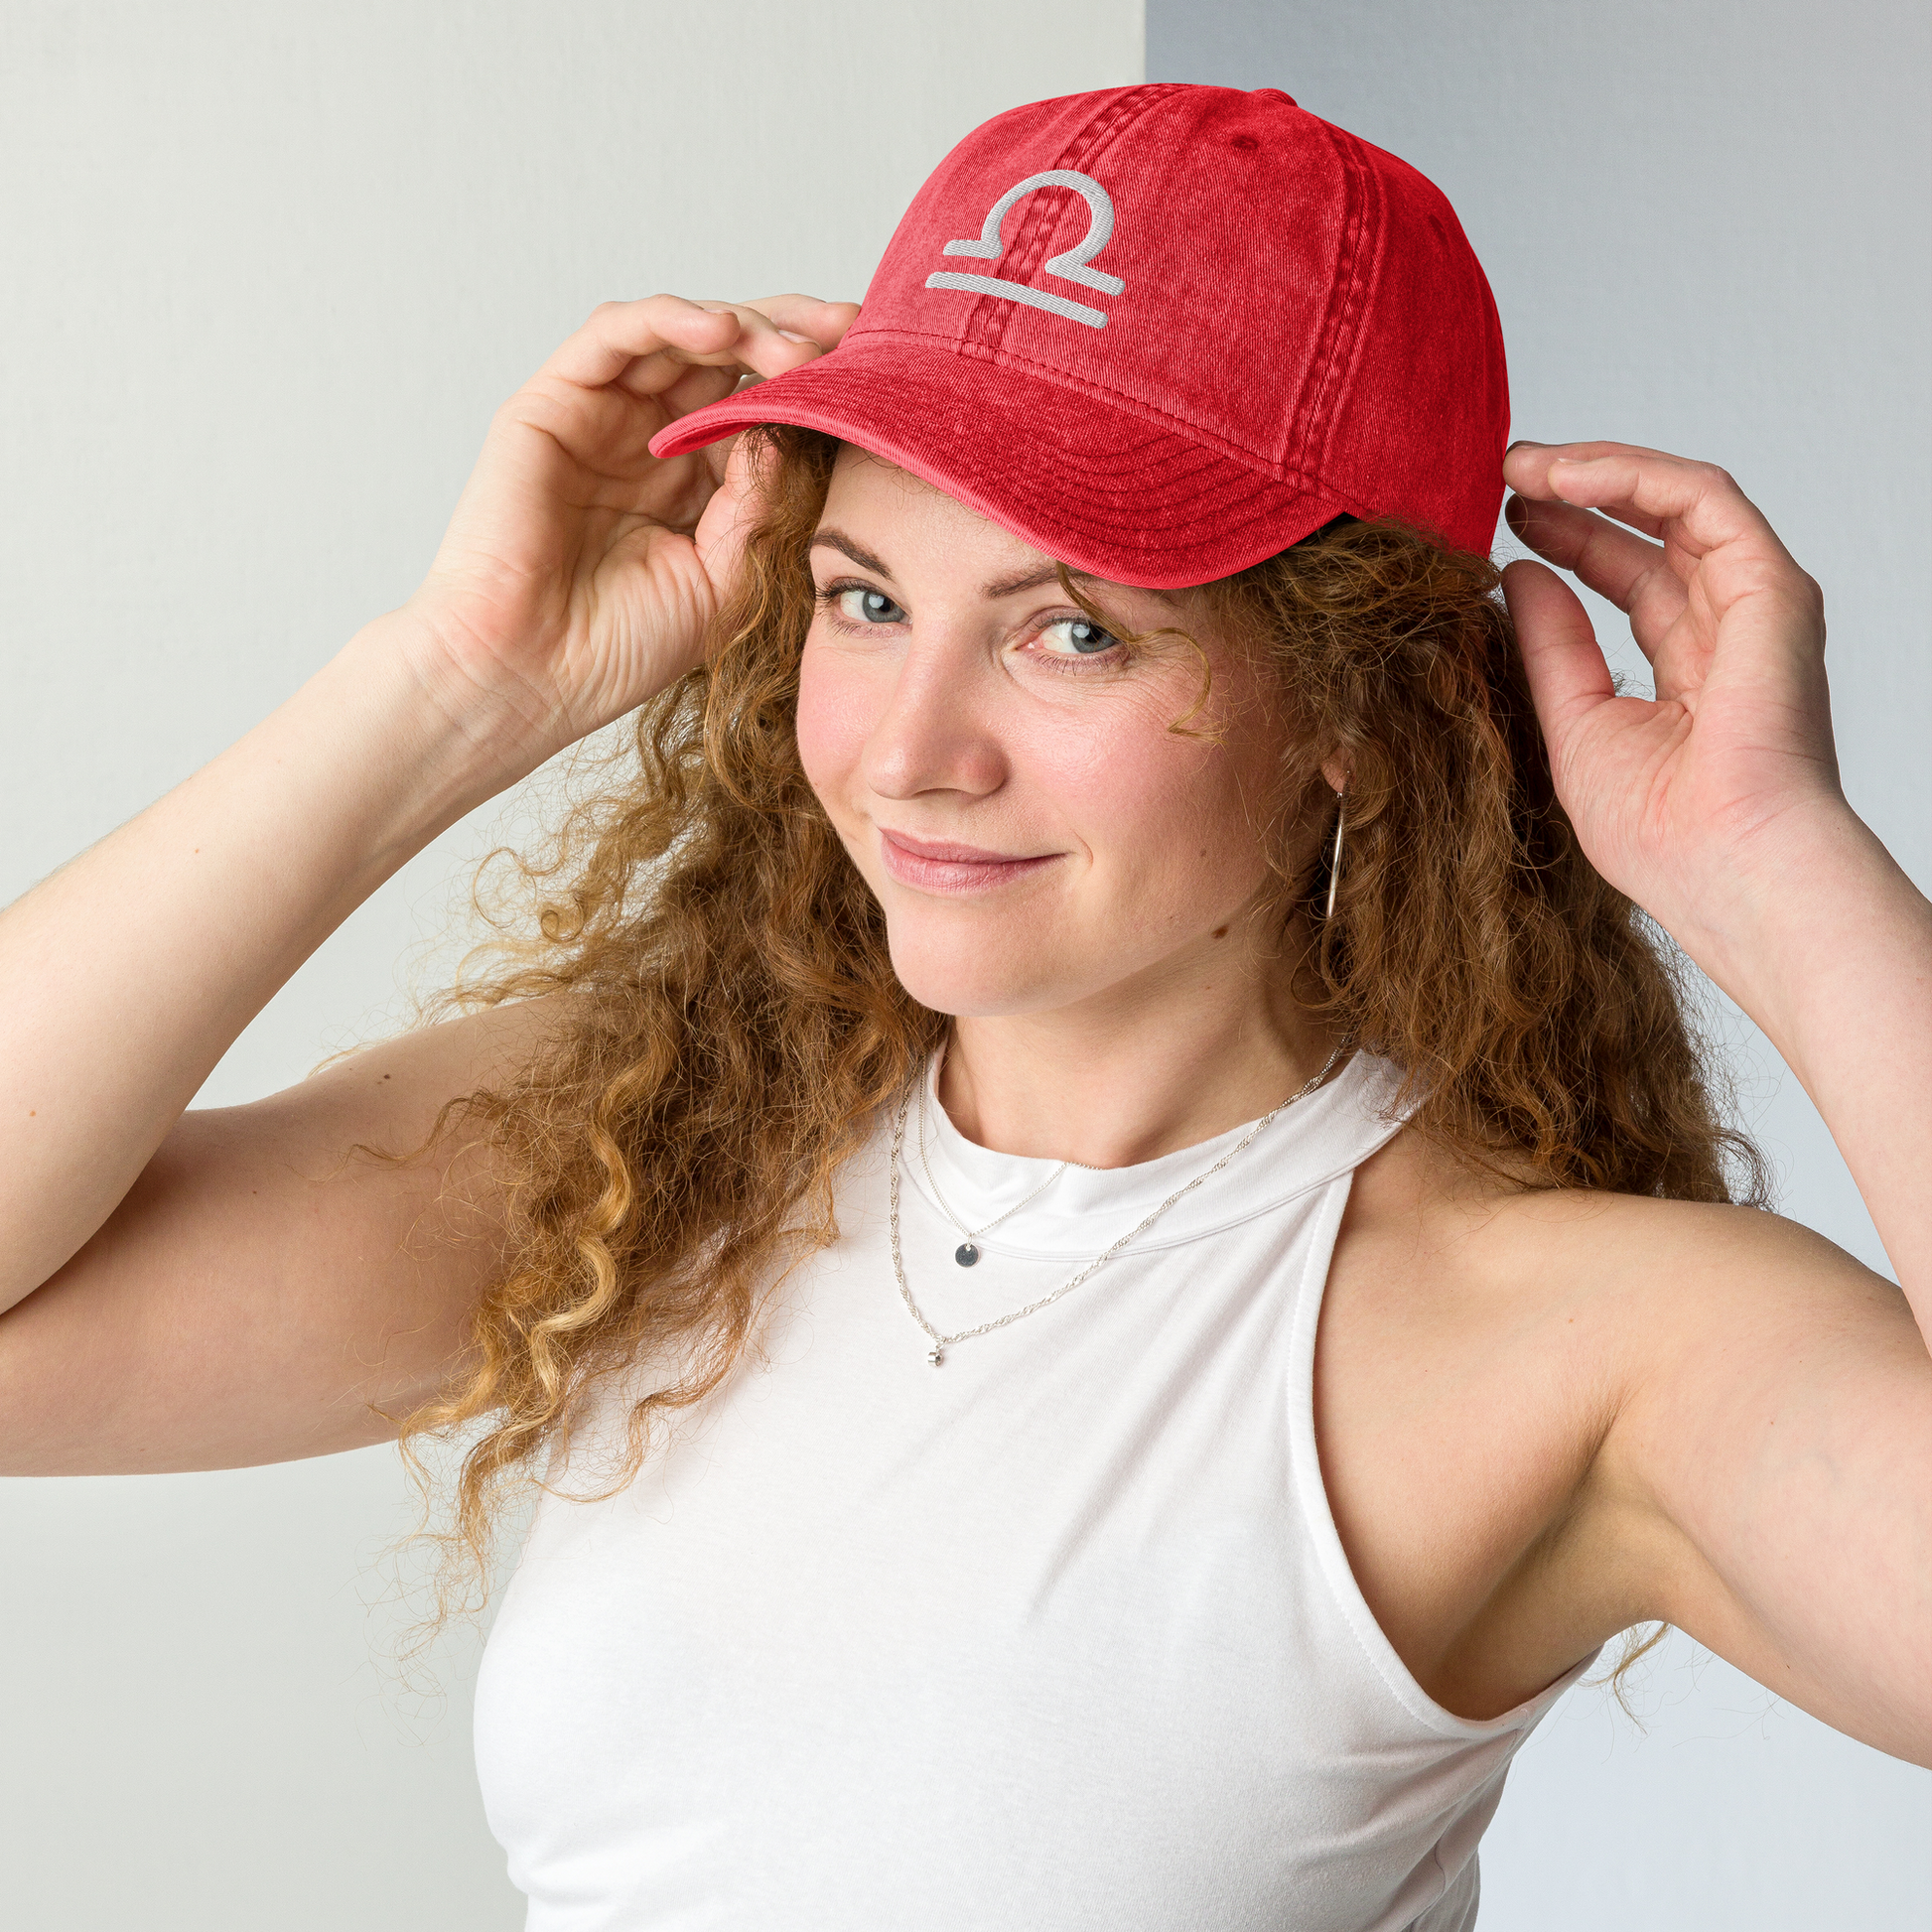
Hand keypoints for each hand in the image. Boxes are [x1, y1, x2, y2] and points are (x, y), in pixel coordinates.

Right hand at [396, 292, 857, 773]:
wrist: (531, 677)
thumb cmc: (620, 646)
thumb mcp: (728, 572)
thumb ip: (764, 496)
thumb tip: (802, 420)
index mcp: (698, 478)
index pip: (763, 405)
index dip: (816, 386)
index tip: (879, 377)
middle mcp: (651, 437)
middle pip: (729, 356)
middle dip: (793, 337)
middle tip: (851, 332)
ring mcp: (602, 416)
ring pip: (680, 334)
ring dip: (744, 326)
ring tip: (796, 347)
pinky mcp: (551, 402)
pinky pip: (613, 336)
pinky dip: (669, 319)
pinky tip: (721, 331)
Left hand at [1500, 441, 1843, 965]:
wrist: (1723, 866)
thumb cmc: (1662, 834)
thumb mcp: (1573, 724)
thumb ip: (1551, 647)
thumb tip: (1520, 575)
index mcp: (1690, 670)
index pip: (1629, 580)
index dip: (1568, 540)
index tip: (1502, 520)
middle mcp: (1728, 630)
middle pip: (1651, 532)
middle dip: (1577, 493)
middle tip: (1504, 473)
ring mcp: (1755, 605)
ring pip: (1676, 500)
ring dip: (1596, 470)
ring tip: (1521, 465)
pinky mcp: (1770, 585)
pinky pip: (1702, 498)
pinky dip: (1632, 475)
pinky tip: (1563, 477)